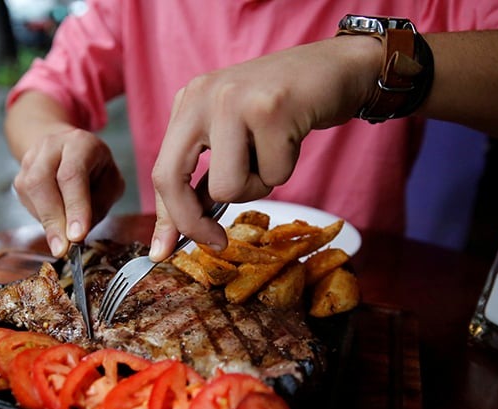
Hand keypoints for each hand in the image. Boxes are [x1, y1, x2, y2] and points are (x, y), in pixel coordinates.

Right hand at [13, 126, 123, 257]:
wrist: (68, 150)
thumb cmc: (96, 170)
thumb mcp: (110, 183)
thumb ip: (98, 205)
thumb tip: (77, 235)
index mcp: (80, 143)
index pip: (73, 175)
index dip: (74, 207)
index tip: (77, 235)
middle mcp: (51, 146)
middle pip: (43, 182)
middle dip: (54, 220)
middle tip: (63, 248)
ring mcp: (32, 159)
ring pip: (30, 191)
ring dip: (45, 221)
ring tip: (61, 242)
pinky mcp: (20, 176)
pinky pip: (26, 201)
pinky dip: (41, 218)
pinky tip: (55, 223)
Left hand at [149, 35, 378, 260]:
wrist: (334, 69)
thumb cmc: (282, 110)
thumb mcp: (231, 136)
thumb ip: (205, 176)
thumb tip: (179, 232)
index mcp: (188, 102)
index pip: (162, 171)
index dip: (166, 217)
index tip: (165, 252)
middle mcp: (203, 96)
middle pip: (173, 179)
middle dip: (194, 222)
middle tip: (218, 242)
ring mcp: (235, 100)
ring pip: (228, 187)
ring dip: (257, 186)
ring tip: (272, 154)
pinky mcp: (272, 109)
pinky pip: (273, 175)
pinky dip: (286, 168)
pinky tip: (292, 138)